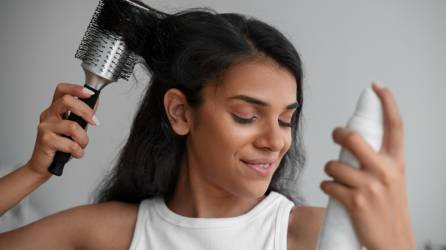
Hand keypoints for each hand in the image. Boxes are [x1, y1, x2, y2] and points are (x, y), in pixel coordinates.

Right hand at [26, 83, 98, 176]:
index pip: (62, 90)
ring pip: (73, 126)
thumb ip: (83, 116)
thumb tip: (95, 102)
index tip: (90, 94)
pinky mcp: (46, 140)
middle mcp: (48, 115)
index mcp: (55, 109)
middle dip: (86, 111)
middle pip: (67, 101)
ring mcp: (45, 127)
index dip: (76, 89)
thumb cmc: (59, 146)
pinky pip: (71, 144)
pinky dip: (78, 151)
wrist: (44, 165)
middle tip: (94, 122)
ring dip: (83, 139)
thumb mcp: (74, 128)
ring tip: (81, 146)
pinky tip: (75, 154)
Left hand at [320, 83, 414, 248]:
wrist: (393, 241)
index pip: (395, 126)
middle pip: (353, 138)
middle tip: (336, 135)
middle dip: (338, 133)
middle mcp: (385, 171)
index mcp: (396, 163)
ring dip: (329, 171)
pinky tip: (334, 191)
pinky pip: (328, 184)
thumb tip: (355, 142)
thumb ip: (379, 160)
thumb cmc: (389, 209)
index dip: (387, 103)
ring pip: (333, 165)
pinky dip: (326, 186)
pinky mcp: (354, 201)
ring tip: (336, 178)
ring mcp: (369, 186)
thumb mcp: (393, 180)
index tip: (377, 87)